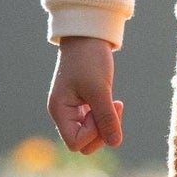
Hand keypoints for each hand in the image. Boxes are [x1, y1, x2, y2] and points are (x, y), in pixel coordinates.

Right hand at [48, 36, 124, 153]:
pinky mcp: (83, 103)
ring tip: (116, 103)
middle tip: (115, 107)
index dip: (93, 133)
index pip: (75, 143)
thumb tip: (115, 143)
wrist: (88, 34)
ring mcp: (73, 109)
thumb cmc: (89, 58)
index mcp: (60, 110)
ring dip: (106, 123)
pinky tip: (113, 101)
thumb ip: (106, 117)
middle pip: (84, 142)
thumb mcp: (100, 88)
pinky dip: (106, 115)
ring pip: (91, 133)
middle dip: (102, 131)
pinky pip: (94, 121)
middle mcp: (63, 113)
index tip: (102, 109)